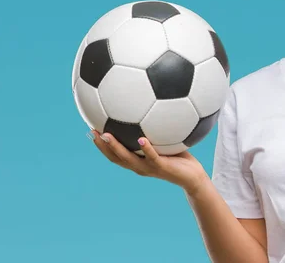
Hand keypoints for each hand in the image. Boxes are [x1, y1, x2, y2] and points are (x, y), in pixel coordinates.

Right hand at [90, 130, 208, 195]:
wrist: (192, 176)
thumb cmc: (178, 157)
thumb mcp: (164, 142)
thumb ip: (156, 129)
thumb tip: (151, 108)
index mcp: (137, 161)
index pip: (114, 155)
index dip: (101, 145)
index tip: (91, 130)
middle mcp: (139, 166)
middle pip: (115, 157)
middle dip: (102, 146)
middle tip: (92, 132)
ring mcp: (149, 168)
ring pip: (128, 159)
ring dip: (116, 147)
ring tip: (107, 135)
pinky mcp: (162, 167)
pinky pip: (152, 157)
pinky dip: (146, 148)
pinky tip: (141, 138)